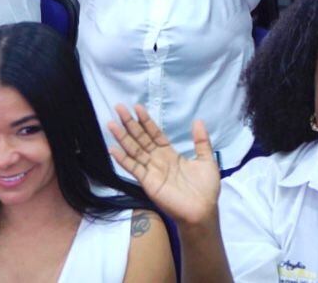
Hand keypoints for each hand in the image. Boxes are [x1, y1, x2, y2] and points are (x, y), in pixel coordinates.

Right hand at [108, 104, 220, 227]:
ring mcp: (151, 171)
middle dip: (130, 124)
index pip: (155, 134)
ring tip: (111, 124)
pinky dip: (123, 160)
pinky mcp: (148, 183)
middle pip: (141, 139)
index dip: (146, 121)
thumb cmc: (205, 188)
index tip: (137, 107)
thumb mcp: (206, 160)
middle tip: (119, 108)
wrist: (202, 210)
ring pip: (134, 150)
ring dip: (122, 138)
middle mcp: (158, 160)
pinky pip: (133, 169)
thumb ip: (201, 141)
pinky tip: (112, 149)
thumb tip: (198, 120)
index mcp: (170, 154)